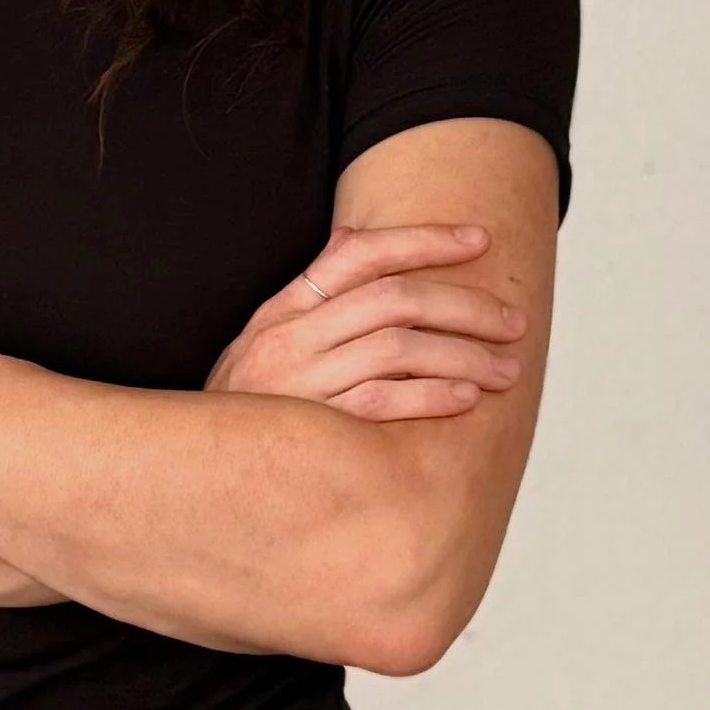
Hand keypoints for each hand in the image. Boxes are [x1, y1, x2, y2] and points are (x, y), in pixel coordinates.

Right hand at [203, 225, 525, 421]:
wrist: (197, 476)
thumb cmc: (246, 408)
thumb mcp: (265, 338)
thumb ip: (312, 289)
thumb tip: (353, 233)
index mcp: (284, 308)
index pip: (361, 254)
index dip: (423, 240)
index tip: (478, 239)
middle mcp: (291, 336)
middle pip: (392, 298)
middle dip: (463, 304)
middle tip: (512, 321)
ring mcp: (300, 382)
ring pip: (396, 347)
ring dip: (462, 353)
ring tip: (506, 368)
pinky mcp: (312, 432)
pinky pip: (381, 402)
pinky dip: (430, 395)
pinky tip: (466, 398)